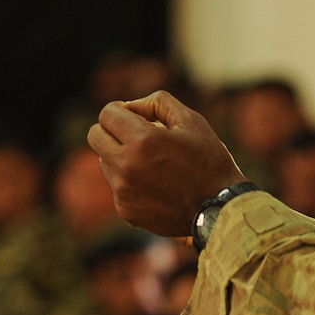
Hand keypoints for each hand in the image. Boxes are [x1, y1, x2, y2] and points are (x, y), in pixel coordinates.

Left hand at [87, 90, 246, 236]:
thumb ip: (157, 103)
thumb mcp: (191, 121)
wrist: (220, 209)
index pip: (107, 114)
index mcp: (143, 140)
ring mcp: (123, 191)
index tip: (132, 115)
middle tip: (134, 134)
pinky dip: (129, 180)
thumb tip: (130, 106)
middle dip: (111, 129)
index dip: (119, 110)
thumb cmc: (208, 160)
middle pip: (94, 136)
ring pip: (104, 161)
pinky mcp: (125, 210)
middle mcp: (127, 166)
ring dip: (120, 155)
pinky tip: (155, 184)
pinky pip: (115, 186)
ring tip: (151, 162)